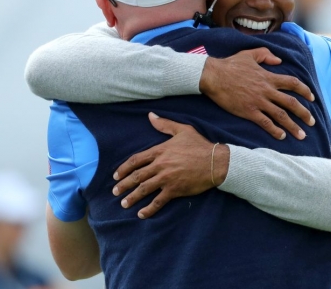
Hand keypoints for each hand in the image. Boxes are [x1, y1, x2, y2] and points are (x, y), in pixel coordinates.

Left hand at [112, 113, 229, 218]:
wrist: (215, 162)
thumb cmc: (200, 145)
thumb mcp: (182, 130)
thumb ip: (164, 124)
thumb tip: (150, 116)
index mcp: (160, 151)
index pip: (136, 160)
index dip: (123, 169)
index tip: (116, 176)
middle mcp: (160, 165)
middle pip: (136, 176)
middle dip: (123, 185)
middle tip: (115, 192)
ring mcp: (166, 178)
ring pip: (144, 189)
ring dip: (132, 197)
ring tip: (124, 204)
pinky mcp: (174, 190)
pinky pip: (158, 201)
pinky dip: (149, 209)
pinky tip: (141, 214)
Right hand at [199, 47, 315, 140]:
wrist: (214, 76)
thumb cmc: (230, 65)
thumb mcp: (249, 54)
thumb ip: (266, 55)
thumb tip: (279, 60)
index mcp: (268, 77)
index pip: (292, 83)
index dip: (305, 91)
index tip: (312, 97)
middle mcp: (267, 90)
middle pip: (291, 103)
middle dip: (304, 113)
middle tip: (312, 122)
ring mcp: (258, 102)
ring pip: (281, 115)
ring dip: (293, 126)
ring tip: (302, 135)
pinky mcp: (249, 111)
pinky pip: (265, 122)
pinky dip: (275, 130)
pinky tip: (281, 136)